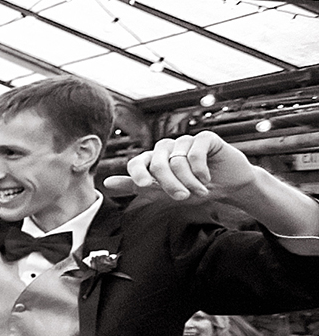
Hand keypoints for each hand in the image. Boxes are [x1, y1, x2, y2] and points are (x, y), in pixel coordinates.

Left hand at [104, 132, 258, 202]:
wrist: (229, 186)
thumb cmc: (196, 189)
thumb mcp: (165, 193)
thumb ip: (137, 187)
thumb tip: (106, 183)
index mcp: (154, 160)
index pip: (137, 162)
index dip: (137, 173)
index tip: (142, 185)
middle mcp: (167, 148)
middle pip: (157, 164)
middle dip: (170, 184)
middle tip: (183, 197)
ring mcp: (185, 141)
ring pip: (177, 161)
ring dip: (189, 181)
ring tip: (200, 190)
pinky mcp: (205, 138)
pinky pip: (195, 152)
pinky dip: (200, 169)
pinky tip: (207, 177)